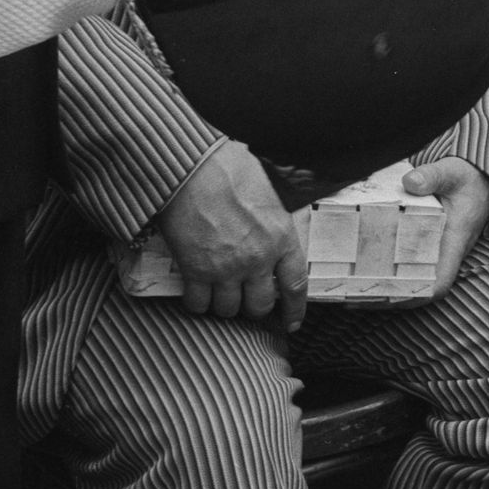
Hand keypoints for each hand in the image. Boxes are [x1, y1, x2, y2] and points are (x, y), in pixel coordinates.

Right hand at [157, 139, 307, 330]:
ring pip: (229, 309)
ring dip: (224, 305)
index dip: (294, 309)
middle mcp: (258, 258)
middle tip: (246, 300)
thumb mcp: (268, 193)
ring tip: (219, 292)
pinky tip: (196, 291)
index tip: (291, 321)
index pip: (296, 285)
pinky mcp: (196, 271)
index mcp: (281, 236)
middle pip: (260, 305)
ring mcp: (226, 268)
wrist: (192, 167)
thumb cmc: (229, 168)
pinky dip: (196, 302)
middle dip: (254, 307)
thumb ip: (273, 219)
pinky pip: (198, 303)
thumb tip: (271, 229)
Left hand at [357, 157, 488, 308]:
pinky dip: (388, 270)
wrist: (480, 179)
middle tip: (355, 294)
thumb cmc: (469, 178)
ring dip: (385, 286)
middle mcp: (445, 253)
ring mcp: (436, 251)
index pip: (440, 282)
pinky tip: (364, 266)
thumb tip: (410, 182)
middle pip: (418, 288)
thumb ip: (433, 176)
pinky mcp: (427, 245)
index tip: (387, 299)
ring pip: (412, 279)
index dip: (415, 296)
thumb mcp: (452, 172)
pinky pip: (409, 265)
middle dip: (388, 296)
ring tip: (352, 287)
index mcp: (454, 242)